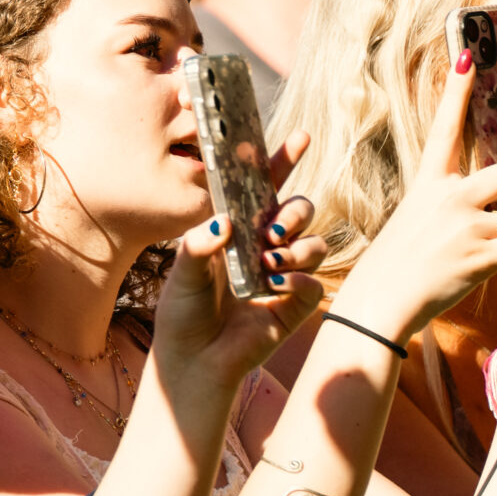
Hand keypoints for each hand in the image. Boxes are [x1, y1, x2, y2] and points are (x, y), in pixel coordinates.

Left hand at [148, 135, 328, 389]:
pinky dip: (300, 281)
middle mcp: (264, 246)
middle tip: (272, 229)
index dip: (281, 162)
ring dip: (296, 248)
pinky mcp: (294, 304)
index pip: (263, 189)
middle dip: (294, 212)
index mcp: (236, 229)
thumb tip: (225, 224)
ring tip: (268, 263)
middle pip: (299, 211)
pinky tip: (277, 286)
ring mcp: (282, 274)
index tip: (299, 137)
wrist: (193, 358)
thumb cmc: (182, 309)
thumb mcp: (182, 271)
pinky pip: (314, 284)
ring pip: (314, 244)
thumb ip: (199, 245)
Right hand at [336, 48, 496, 345]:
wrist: (378, 301)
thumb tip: (496, 207)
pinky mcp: (482, 256)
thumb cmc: (397, 267)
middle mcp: (449, 198)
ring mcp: (467, 225)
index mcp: (428, 186)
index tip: (467, 56)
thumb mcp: (418, 225)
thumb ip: (455, 209)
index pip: (444, 128)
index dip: (458, 91)